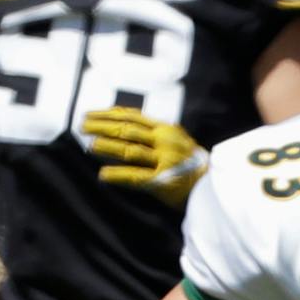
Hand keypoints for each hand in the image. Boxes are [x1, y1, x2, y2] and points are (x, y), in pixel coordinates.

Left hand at [81, 107, 209, 203]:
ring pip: (129, 150)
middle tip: (82, 126)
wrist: (217, 186)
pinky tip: (103, 175)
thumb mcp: (180, 141)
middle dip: (101, 127)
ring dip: (107, 147)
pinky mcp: (164, 181)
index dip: (108, 114)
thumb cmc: (195, 165)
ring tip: (90, 145)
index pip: (133, 116)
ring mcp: (165, 160)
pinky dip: (118, 175)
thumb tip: (127, 125)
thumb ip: (158, 133)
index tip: (90, 114)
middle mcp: (165, 142)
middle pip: (127, 130)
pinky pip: (136, 176)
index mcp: (167, 129)